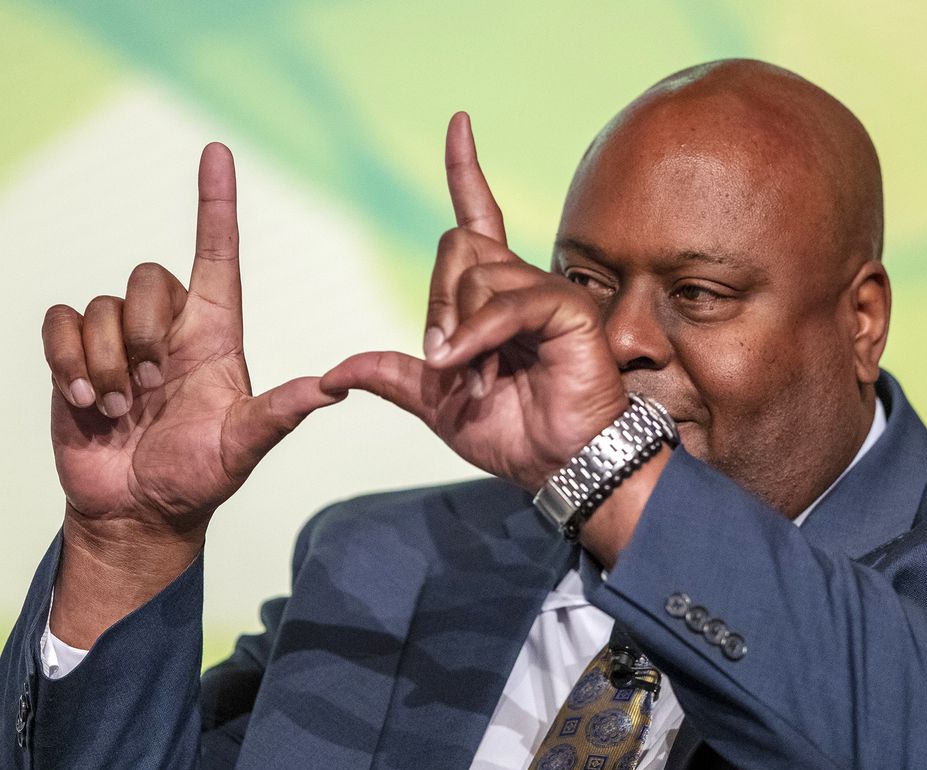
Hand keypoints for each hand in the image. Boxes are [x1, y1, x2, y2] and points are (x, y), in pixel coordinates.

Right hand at [43, 144, 344, 642]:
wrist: (137, 510)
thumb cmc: (198, 478)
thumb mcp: (243, 447)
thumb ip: (279, 415)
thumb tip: (331, 389)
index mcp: (215, 337)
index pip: (218, 256)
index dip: (217, 206)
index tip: (218, 153)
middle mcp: (169, 329)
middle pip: (149, 279)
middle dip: (147, 335)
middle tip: (154, 391)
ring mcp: (121, 342)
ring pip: (102, 309)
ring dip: (110, 364)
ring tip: (124, 409)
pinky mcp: (75, 356)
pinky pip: (61, 323)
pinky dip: (70, 360)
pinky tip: (87, 400)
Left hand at [321, 113, 627, 490]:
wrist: (562, 465)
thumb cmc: (515, 433)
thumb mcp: (438, 404)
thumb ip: (394, 377)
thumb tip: (334, 373)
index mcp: (496, 298)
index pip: (477, 217)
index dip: (465, 171)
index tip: (458, 124)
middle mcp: (523, 284)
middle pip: (458, 247)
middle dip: (437, 304)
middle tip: (446, 361)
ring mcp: (548, 294)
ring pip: (478, 275)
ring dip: (460, 333)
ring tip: (478, 379)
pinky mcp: (569, 311)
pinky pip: (507, 303)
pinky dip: (480, 337)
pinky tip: (474, 369)